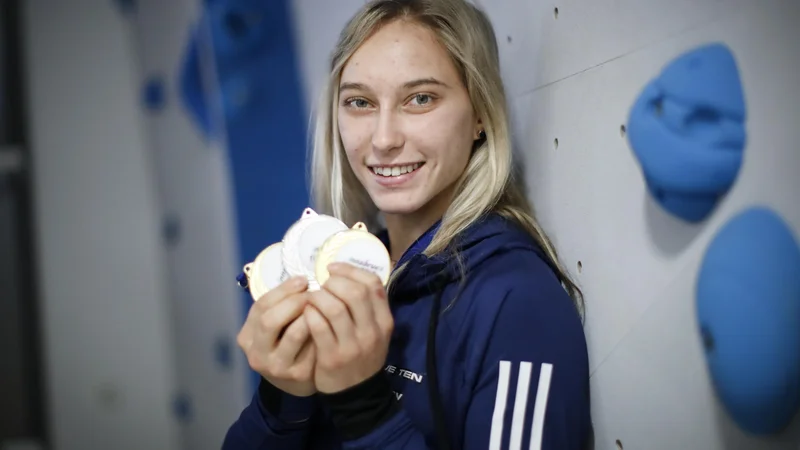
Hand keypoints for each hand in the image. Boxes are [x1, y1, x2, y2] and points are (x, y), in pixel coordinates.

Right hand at [237, 276, 316, 396]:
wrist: (295, 383)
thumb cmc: (286, 345)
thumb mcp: (276, 328)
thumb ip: (282, 307)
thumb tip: (303, 280)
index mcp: (247, 336)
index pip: (261, 305)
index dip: (283, 290)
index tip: (303, 280)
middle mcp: (257, 353)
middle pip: (270, 319)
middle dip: (293, 301)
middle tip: (313, 293)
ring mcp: (276, 366)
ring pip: (292, 333)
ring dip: (309, 315)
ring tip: (322, 305)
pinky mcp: (297, 375)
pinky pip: (311, 347)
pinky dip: (320, 331)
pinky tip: (328, 323)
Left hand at [303, 263, 393, 393]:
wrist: (357, 394)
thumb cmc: (362, 355)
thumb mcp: (374, 331)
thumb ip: (367, 306)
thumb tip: (344, 273)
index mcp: (384, 321)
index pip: (373, 284)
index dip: (350, 270)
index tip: (333, 269)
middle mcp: (372, 331)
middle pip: (354, 292)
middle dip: (333, 283)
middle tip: (321, 286)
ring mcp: (353, 345)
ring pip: (334, 307)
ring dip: (318, 298)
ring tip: (311, 299)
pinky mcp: (333, 356)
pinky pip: (318, 326)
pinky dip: (310, 314)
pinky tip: (306, 313)